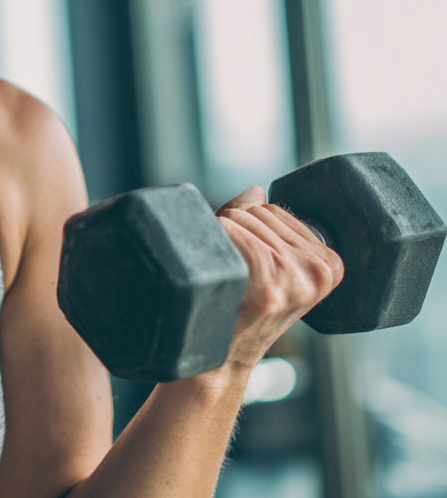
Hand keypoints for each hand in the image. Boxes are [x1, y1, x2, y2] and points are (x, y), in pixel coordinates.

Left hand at [213, 187, 343, 371]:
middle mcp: (319, 271)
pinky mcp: (270, 286)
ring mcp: (295, 279)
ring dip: (222, 234)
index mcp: (329, 265)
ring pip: (242, 218)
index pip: (274, 209)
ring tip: (227, 271)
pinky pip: (234, 232)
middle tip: (233, 266)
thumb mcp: (269, 265)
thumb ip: (263, 223)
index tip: (246, 257)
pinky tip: (220, 267)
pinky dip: (217, 238)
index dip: (248, 223)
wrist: (222, 356)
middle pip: (258, 211)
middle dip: (235, 226)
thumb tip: (257, 190)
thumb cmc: (241, 307)